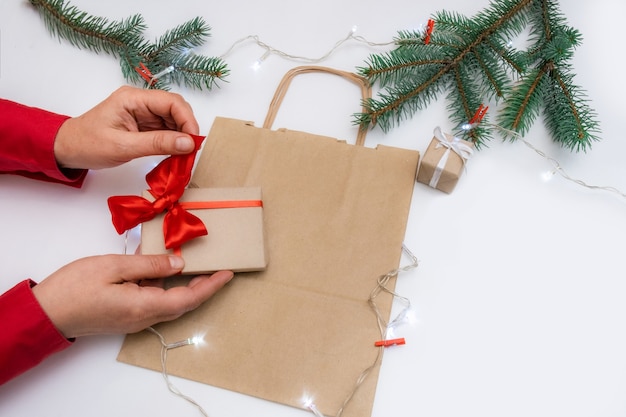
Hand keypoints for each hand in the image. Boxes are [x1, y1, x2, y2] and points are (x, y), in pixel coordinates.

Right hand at [31, 255, 232, 338]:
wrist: (45, 313)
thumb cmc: (74, 288)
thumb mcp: (114, 266)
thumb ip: (149, 265)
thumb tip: (179, 265)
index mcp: (144, 306)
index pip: (189, 298)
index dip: (211, 285)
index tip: (229, 273)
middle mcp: (143, 317)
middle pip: (184, 303)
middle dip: (204, 287)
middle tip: (219, 268)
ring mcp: (134, 319)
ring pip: (169, 302)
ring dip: (186, 286)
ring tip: (198, 266)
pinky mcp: (125, 315)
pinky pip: (153, 300)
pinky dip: (165, 286)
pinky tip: (164, 268)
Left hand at [53, 86, 199, 169]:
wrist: (67, 149)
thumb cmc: (88, 144)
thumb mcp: (123, 146)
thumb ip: (157, 144)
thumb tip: (188, 143)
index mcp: (132, 98)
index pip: (171, 102)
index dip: (187, 120)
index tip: (193, 141)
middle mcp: (140, 101)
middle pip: (175, 109)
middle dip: (187, 128)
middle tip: (191, 151)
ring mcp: (142, 112)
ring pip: (173, 120)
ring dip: (181, 136)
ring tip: (183, 155)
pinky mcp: (143, 124)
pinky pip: (166, 130)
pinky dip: (173, 141)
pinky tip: (174, 153)